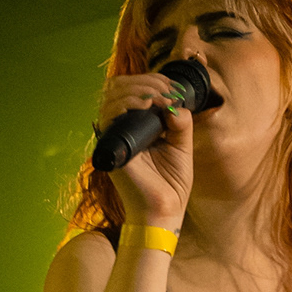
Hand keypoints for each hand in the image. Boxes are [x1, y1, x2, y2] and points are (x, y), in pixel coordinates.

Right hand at [93, 69, 194, 226]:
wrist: (164, 211)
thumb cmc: (171, 184)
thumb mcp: (182, 146)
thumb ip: (180, 122)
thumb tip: (174, 103)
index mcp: (136, 126)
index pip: (133, 89)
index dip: (154, 81)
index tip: (175, 88)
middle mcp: (121, 128)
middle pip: (121, 86)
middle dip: (148, 81)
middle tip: (169, 90)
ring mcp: (114, 136)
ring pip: (113, 94)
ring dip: (140, 87)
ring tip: (161, 97)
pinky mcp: (110, 146)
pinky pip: (109, 114)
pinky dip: (128, 102)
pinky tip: (147, 104)